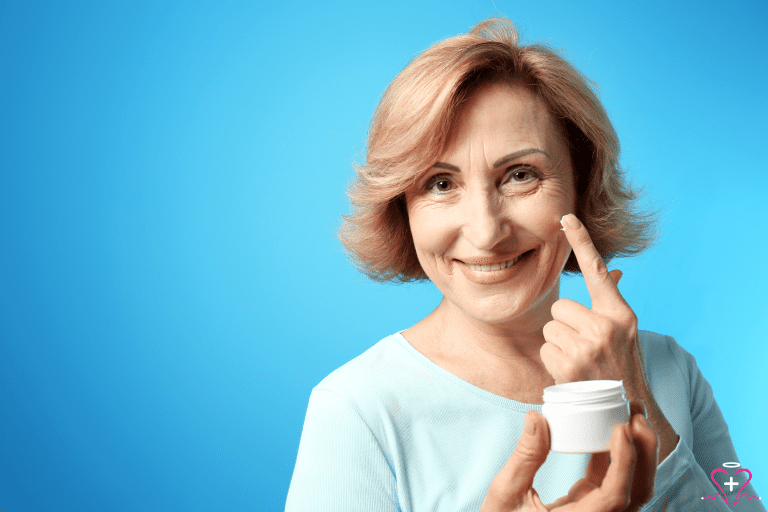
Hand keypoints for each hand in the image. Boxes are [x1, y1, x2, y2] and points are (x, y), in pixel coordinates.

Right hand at [480, 403, 657, 511]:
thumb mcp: (506, 492)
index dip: (625, 461)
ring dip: (637, 450)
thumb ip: (525, 456)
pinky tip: (610, 428)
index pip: (616, 496)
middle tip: (635, 411)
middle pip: (637, 491)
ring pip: (633, 487)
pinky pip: (614, 481)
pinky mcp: (591, 506)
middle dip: (643, 450)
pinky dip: (617, 455)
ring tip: (630, 414)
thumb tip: (537, 416)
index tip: (621, 428)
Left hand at [540, 214, 643, 397]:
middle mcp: (606, 327)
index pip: (597, 270)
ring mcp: (588, 347)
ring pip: (550, 328)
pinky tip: (571, 372)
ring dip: (559, 344)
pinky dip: (554, 361)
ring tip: (579, 360)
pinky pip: (545, 349)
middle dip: (565, 325)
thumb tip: (611, 272)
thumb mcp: (624, 332)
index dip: (581, 241)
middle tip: (582, 345)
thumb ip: (611, 302)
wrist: (626, 408)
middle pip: (560, 307)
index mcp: (620, 314)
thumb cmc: (622, 365)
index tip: (567, 217)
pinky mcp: (570, 365)